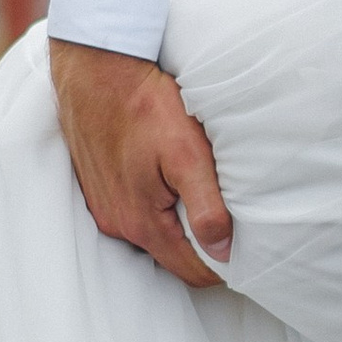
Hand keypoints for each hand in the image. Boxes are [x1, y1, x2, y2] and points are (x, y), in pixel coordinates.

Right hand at [49, 39, 232, 287]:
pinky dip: (156, 207)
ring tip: (203, 198)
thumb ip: (206, 206)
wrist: (94, 69)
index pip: (191, 271)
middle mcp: (117, 222)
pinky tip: (170, 181)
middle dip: (203, 248)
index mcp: (142, 222)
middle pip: (172, 256)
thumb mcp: (187, 153)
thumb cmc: (144, 105)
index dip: (222, 268)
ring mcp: (103, 206)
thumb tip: (223, 251)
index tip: (247, 254)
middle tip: (234, 223)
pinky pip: (133, 212)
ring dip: (178, 225)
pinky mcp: (97, 188)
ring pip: (153, 234)